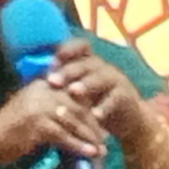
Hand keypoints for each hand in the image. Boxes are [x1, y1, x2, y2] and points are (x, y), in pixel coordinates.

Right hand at [0, 75, 110, 168]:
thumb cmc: (9, 129)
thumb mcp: (30, 110)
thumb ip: (50, 107)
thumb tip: (74, 117)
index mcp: (41, 84)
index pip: (72, 92)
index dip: (88, 107)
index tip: (101, 120)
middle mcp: (42, 92)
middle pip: (76, 106)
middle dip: (93, 124)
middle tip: (105, 137)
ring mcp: (39, 107)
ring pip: (73, 121)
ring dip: (90, 137)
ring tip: (102, 149)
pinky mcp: (38, 125)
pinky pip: (65, 136)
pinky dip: (79, 146)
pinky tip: (89, 153)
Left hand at [45, 40, 161, 152]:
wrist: (129, 120)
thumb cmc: (97, 104)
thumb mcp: (81, 93)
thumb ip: (66, 85)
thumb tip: (40, 80)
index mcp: (91, 63)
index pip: (80, 47)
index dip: (67, 50)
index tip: (52, 62)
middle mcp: (104, 67)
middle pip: (87, 62)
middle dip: (69, 71)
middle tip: (53, 81)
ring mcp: (117, 80)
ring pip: (101, 77)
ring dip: (86, 84)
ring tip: (73, 92)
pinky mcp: (126, 96)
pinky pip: (115, 98)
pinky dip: (104, 106)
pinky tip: (95, 115)